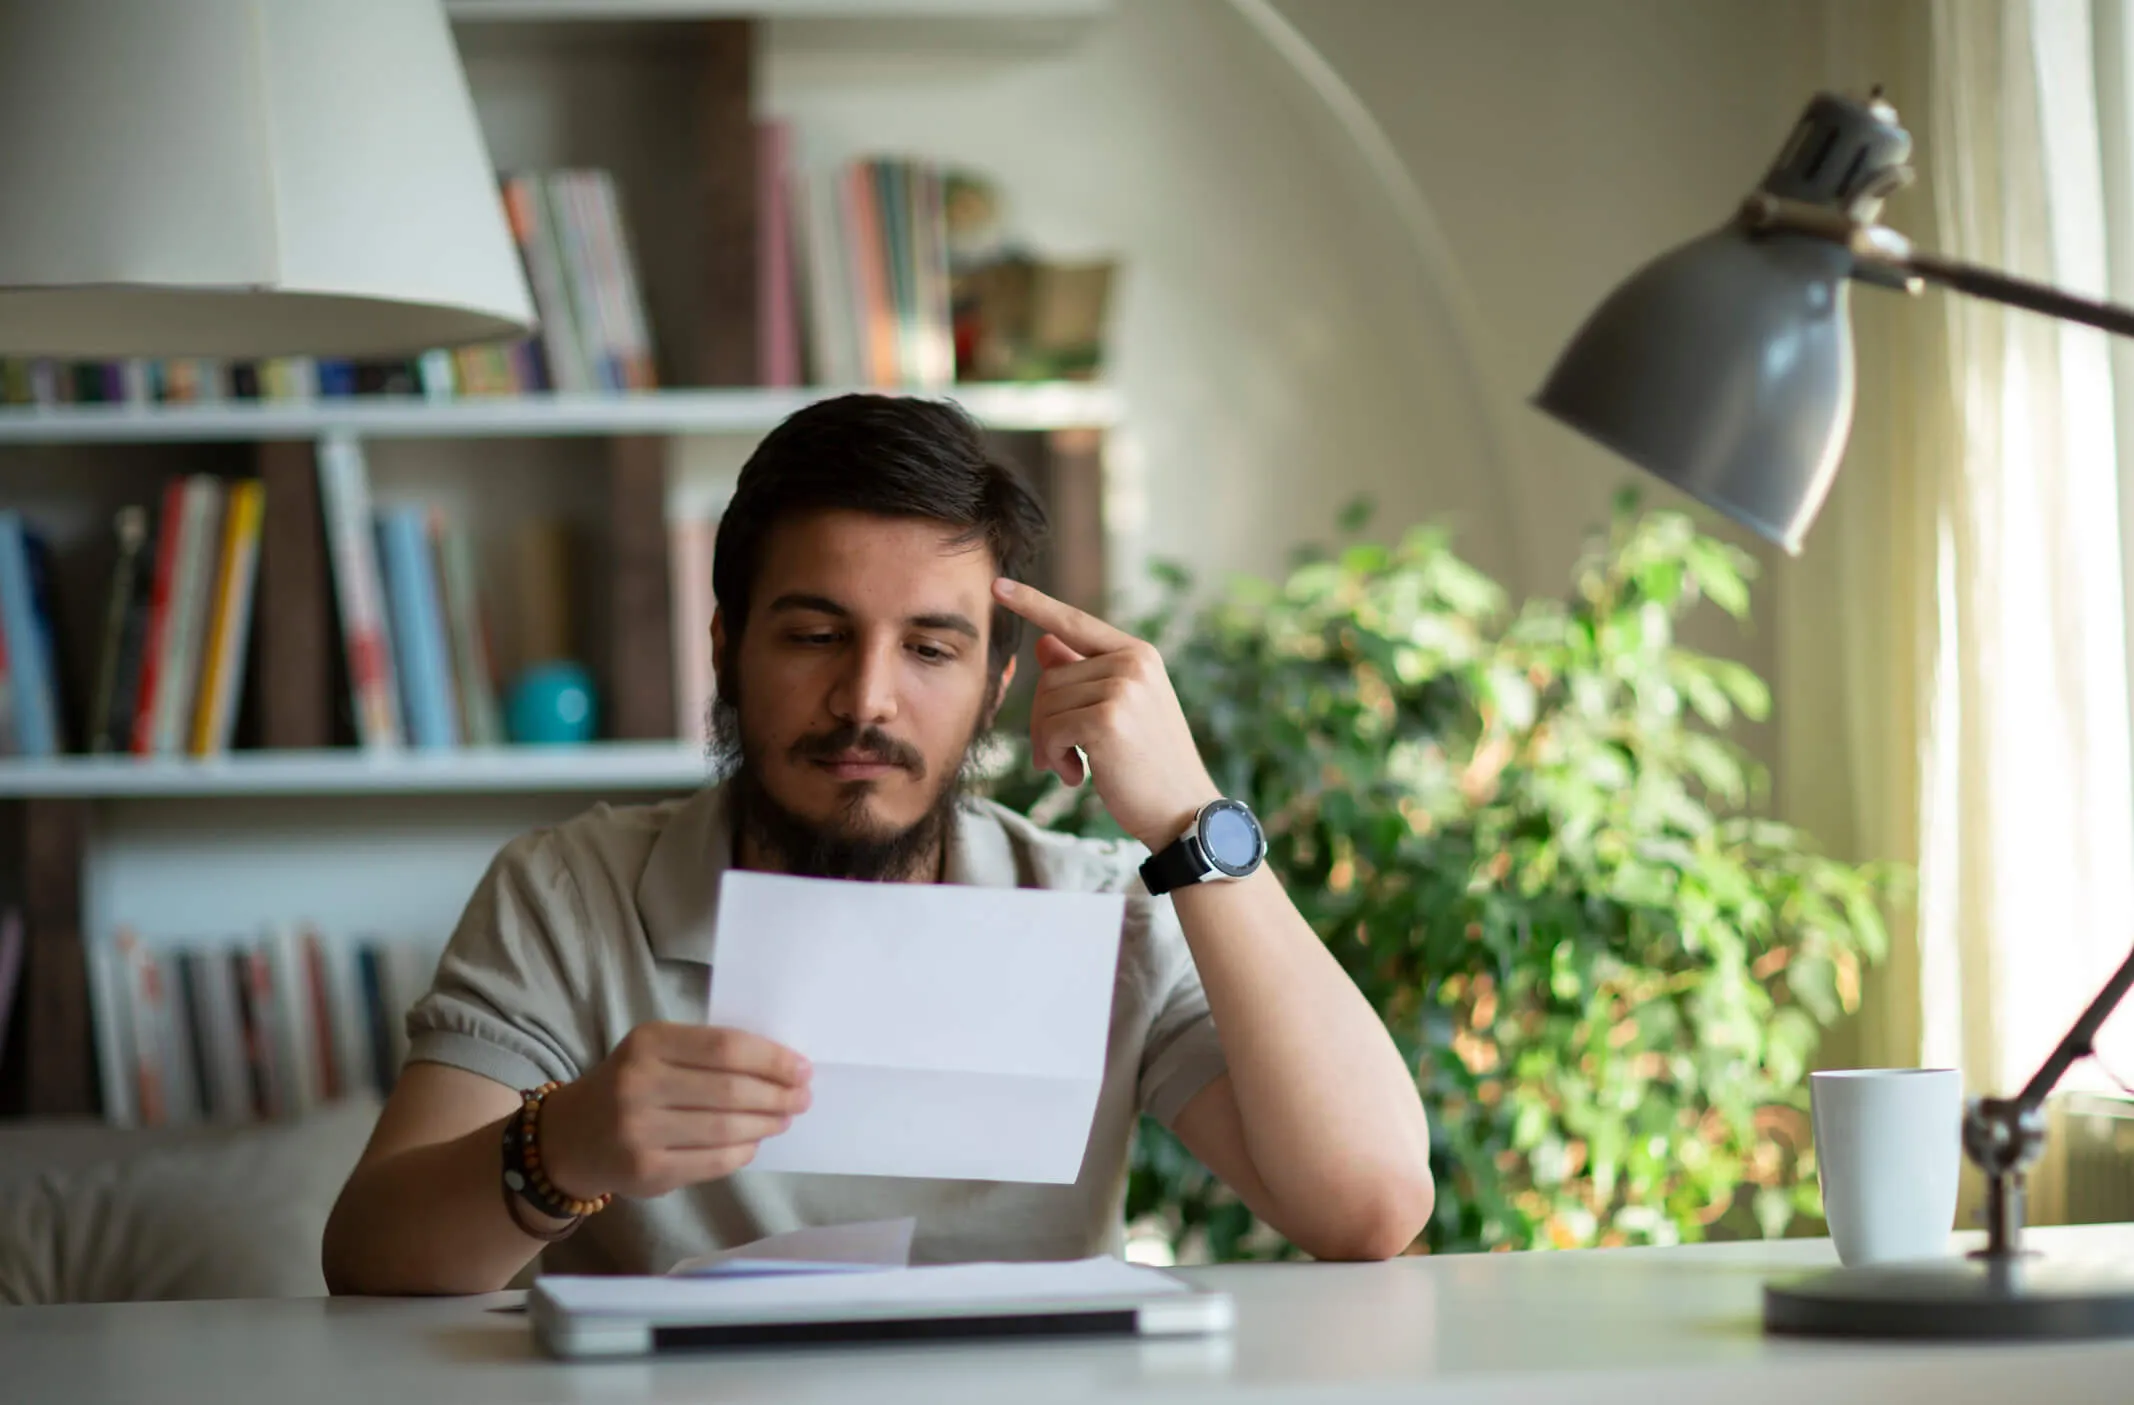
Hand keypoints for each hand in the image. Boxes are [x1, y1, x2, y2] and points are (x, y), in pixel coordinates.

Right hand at [539, 1023, 810, 1200]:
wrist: (571, 1137)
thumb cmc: (630, 1085)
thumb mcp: (657, 1052)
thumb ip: (708, 1054)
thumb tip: (781, 1068)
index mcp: (648, 1043)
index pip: (725, 1048)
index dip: (771, 1059)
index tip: (802, 1068)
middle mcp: (638, 1084)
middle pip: (730, 1090)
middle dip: (777, 1094)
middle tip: (801, 1097)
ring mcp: (639, 1131)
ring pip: (725, 1129)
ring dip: (765, 1124)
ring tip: (783, 1119)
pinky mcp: (645, 1172)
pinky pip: (712, 1162)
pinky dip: (742, 1152)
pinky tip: (754, 1143)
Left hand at [993, 578, 1218, 851]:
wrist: (1182, 812)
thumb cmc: (1148, 764)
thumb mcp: (1119, 712)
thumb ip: (1082, 675)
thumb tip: (1043, 641)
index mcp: (1139, 654)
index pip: (1074, 622)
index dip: (1033, 603)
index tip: (998, 586)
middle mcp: (1134, 662)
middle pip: (1050, 676)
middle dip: (1045, 720)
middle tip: (1060, 756)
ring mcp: (1123, 688)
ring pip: (1047, 703)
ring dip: (1049, 744)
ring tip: (1075, 768)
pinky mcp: (1108, 719)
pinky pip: (1051, 729)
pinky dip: (1053, 757)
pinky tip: (1077, 776)